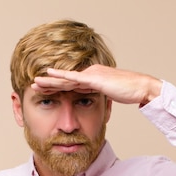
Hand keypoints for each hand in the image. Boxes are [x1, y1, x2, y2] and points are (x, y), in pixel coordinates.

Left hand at [31, 65, 162, 105]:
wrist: (141, 87)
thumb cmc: (130, 92)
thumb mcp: (111, 95)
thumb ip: (100, 96)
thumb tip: (94, 102)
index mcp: (93, 78)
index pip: (72, 84)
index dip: (57, 87)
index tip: (45, 91)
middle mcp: (90, 73)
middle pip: (65, 80)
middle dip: (49, 83)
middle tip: (34, 85)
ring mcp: (91, 75)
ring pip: (66, 79)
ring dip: (50, 81)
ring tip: (35, 82)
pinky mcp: (94, 78)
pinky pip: (74, 78)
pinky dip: (61, 77)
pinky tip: (50, 75)